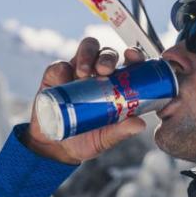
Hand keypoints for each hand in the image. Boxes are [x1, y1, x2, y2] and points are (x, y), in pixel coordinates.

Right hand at [25, 38, 146, 163]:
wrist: (57, 147)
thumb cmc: (86, 139)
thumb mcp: (105, 138)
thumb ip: (121, 131)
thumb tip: (139, 124)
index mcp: (117, 85)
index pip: (129, 63)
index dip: (134, 55)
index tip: (132, 57)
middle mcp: (99, 74)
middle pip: (107, 53)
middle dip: (108, 57)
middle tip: (105, 70)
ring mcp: (77, 72)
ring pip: (86, 49)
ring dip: (87, 55)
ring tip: (84, 72)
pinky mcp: (56, 76)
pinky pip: (59, 65)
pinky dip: (62, 67)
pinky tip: (63, 77)